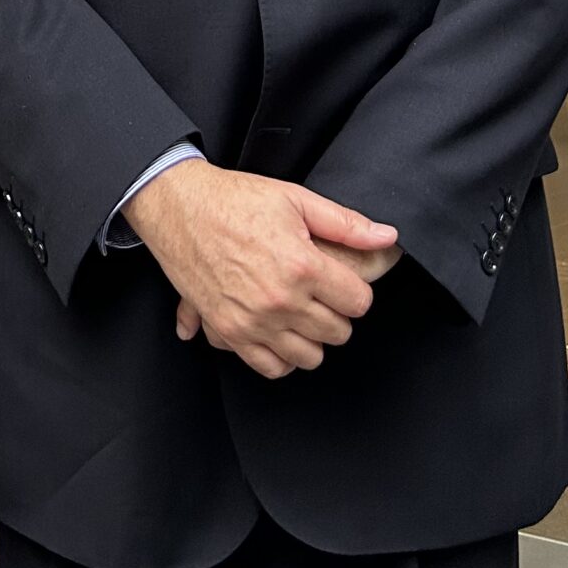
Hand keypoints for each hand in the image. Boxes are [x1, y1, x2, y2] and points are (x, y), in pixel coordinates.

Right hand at [125, 161, 397, 380]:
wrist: (179, 208)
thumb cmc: (236, 200)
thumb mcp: (295, 199)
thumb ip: (345, 223)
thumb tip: (387, 237)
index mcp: (303, 265)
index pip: (359, 303)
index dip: (354, 290)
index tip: (340, 280)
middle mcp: (281, 300)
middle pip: (338, 332)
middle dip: (335, 312)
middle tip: (319, 292)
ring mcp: (254, 321)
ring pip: (309, 356)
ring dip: (311, 337)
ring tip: (300, 311)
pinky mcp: (229, 332)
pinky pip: (271, 367)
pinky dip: (281, 357)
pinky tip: (279, 332)